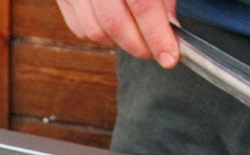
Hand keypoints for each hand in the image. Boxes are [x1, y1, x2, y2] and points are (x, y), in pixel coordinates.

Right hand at [55, 0, 179, 66]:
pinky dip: (98, 35)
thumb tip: (171, 20)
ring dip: (119, 42)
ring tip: (137, 39)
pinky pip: (78, 26)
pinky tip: (114, 29)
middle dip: (139, 45)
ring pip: (95, 30)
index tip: (169, 56)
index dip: (157, 34)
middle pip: (115, 22)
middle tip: (156, 52)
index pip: (142, 3)